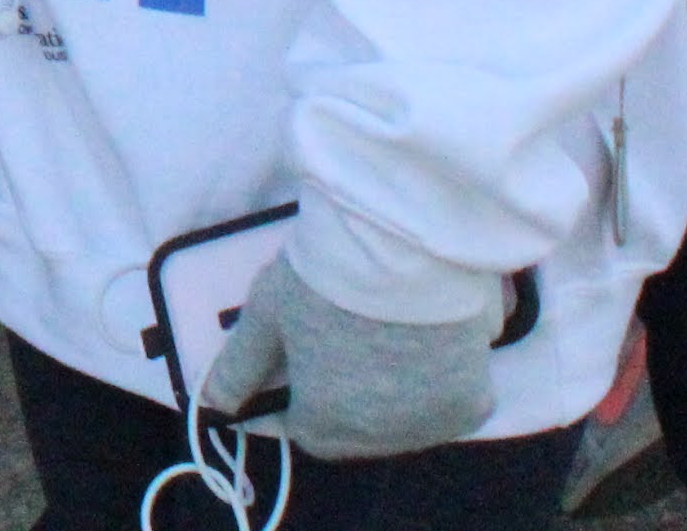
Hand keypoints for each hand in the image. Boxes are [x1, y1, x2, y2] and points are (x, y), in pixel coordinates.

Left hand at [197, 253, 495, 459]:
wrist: (404, 247)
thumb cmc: (325, 280)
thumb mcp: (266, 317)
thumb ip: (239, 367)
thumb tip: (212, 402)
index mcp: (327, 426)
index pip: (301, 428)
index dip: (291, 396)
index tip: (292, 365)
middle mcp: (382, 439)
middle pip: (354, 428)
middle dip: (341, 394)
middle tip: (337, 343)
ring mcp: (432, 424)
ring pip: (402, 416)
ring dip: (389, 391)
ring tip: (380, 337)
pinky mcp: (473, 401)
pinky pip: (446, 399)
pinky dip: (436, 380)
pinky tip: (422, 340)